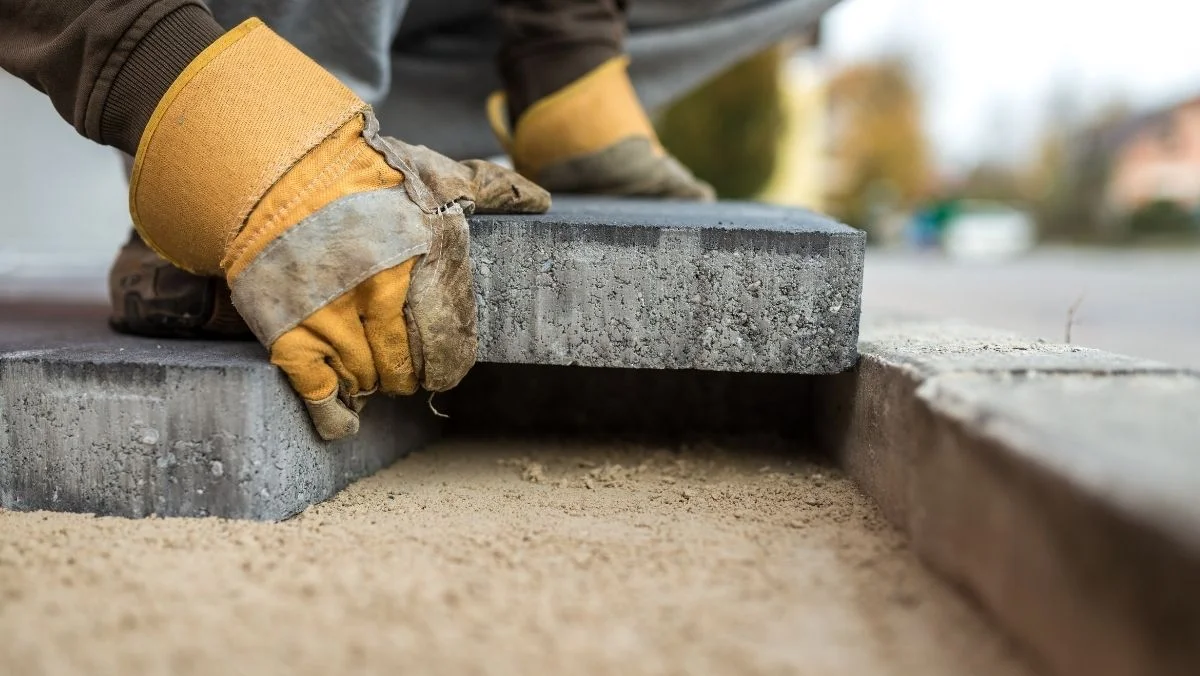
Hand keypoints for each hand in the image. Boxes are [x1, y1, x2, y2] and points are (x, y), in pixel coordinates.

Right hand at [129, 18, 548, 438]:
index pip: (452, 342)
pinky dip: (334, 413)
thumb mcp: (437, 171)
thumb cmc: (364, 167)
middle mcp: (386, 295)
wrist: (277, 163)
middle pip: (410, 369)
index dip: (449, 362)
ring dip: (373, 383)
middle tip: (405, 371)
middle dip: (410, 374)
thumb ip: (493, 191)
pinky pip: (320, 393)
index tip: (445, 367)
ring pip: (369, 381)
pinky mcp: (290, 332)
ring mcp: (337, 318)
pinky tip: (345, 419)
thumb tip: (543, 201)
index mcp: (428, 264)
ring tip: (370, 374)